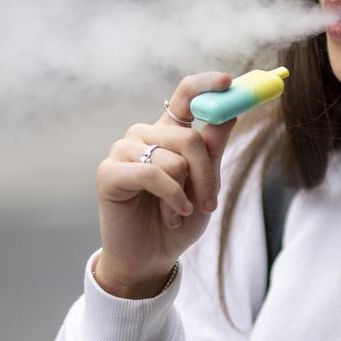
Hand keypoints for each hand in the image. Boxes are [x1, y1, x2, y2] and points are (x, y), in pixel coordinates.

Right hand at [93, 72, 237, 298]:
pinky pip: (152, 173)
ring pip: (174, 157)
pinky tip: (172, 216)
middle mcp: (144, 135)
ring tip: (178, 214)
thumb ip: (213, 149)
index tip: (230, 81)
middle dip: (207, 174)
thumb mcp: (205, 184)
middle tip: (210, 203)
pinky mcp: (109, 172)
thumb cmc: (178, 220)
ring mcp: (124, 151)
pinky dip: (171, 198)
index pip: (185, 95)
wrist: (151, 258)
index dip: (207, 84)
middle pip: (190, 136)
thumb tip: (230, 113)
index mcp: (168, 133)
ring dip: (186, 193)